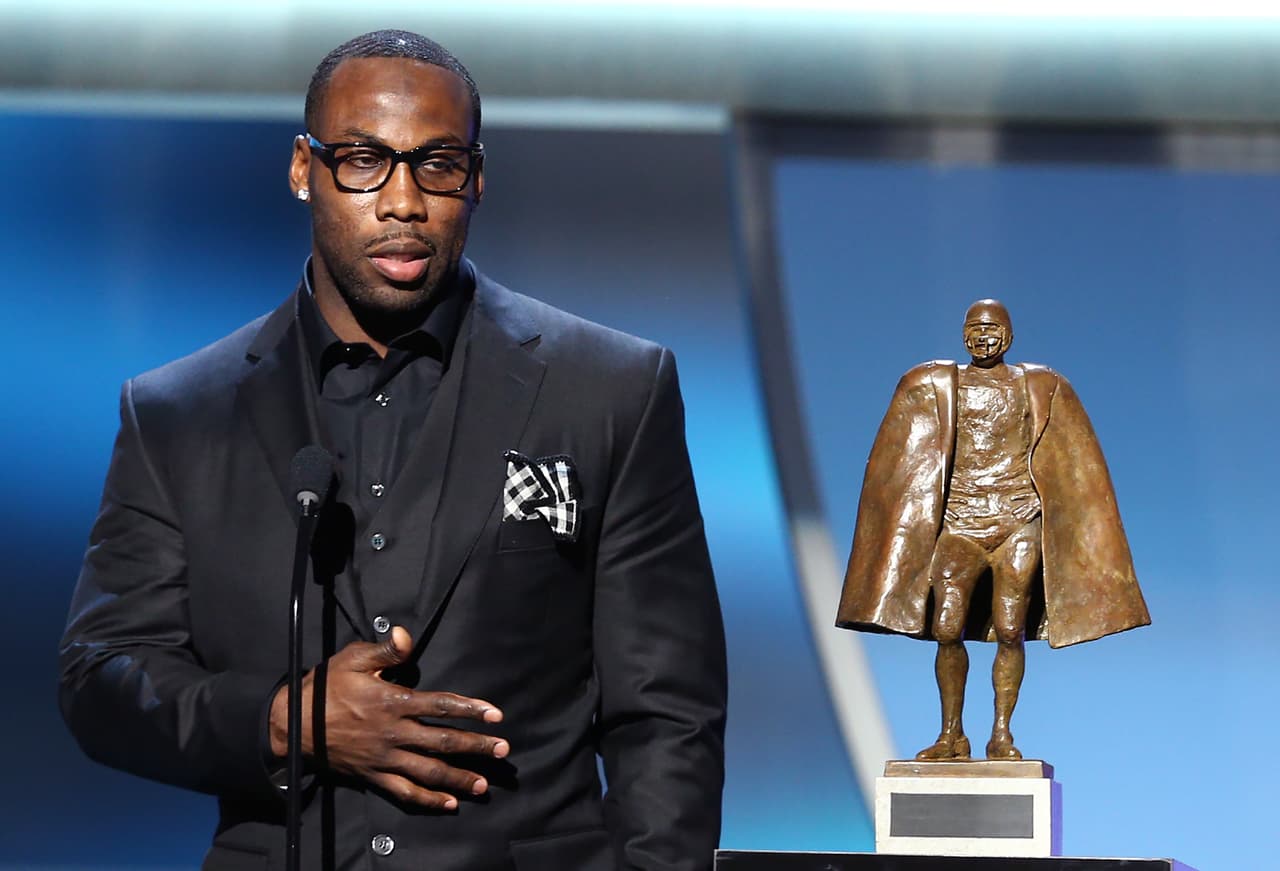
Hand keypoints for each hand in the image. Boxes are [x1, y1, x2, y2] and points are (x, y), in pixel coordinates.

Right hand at [269, 626, 507, 808]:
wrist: (295, 724)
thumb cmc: (326, 687)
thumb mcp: (352, 659)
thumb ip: (384, 649)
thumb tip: (406, 635)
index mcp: (394, 702)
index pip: (441, 706)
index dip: (471, 709)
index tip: (496, 715)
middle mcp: (394, 733)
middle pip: (442, 742)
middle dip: (476, 747)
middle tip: (503, 750)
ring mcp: (385, 758)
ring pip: (428, 772)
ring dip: (459, 778)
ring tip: (484, 784)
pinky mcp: (374, 775)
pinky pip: (404, 792)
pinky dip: (428, 800)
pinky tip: (449, 803)